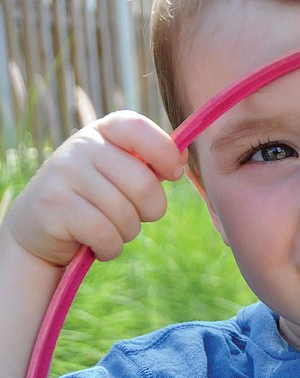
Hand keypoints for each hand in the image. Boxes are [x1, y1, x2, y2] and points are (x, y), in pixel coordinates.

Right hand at [4, 112, 184, 267]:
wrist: (37, 227)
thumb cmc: (92, 200)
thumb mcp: (118, 173)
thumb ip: (148, 164)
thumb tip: (183, 157)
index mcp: (102, 132)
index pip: (138, 129)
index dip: (165, 152)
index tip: (173, 174)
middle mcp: (81, 146)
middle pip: (144, 185)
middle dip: (149, 211)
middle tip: (132, 216)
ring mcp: (65, 174)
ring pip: (126, 216)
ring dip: (125, 234)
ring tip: (107, 229)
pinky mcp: (55, 206)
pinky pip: (106, 235)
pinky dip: (109, 249)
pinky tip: (96, 245)